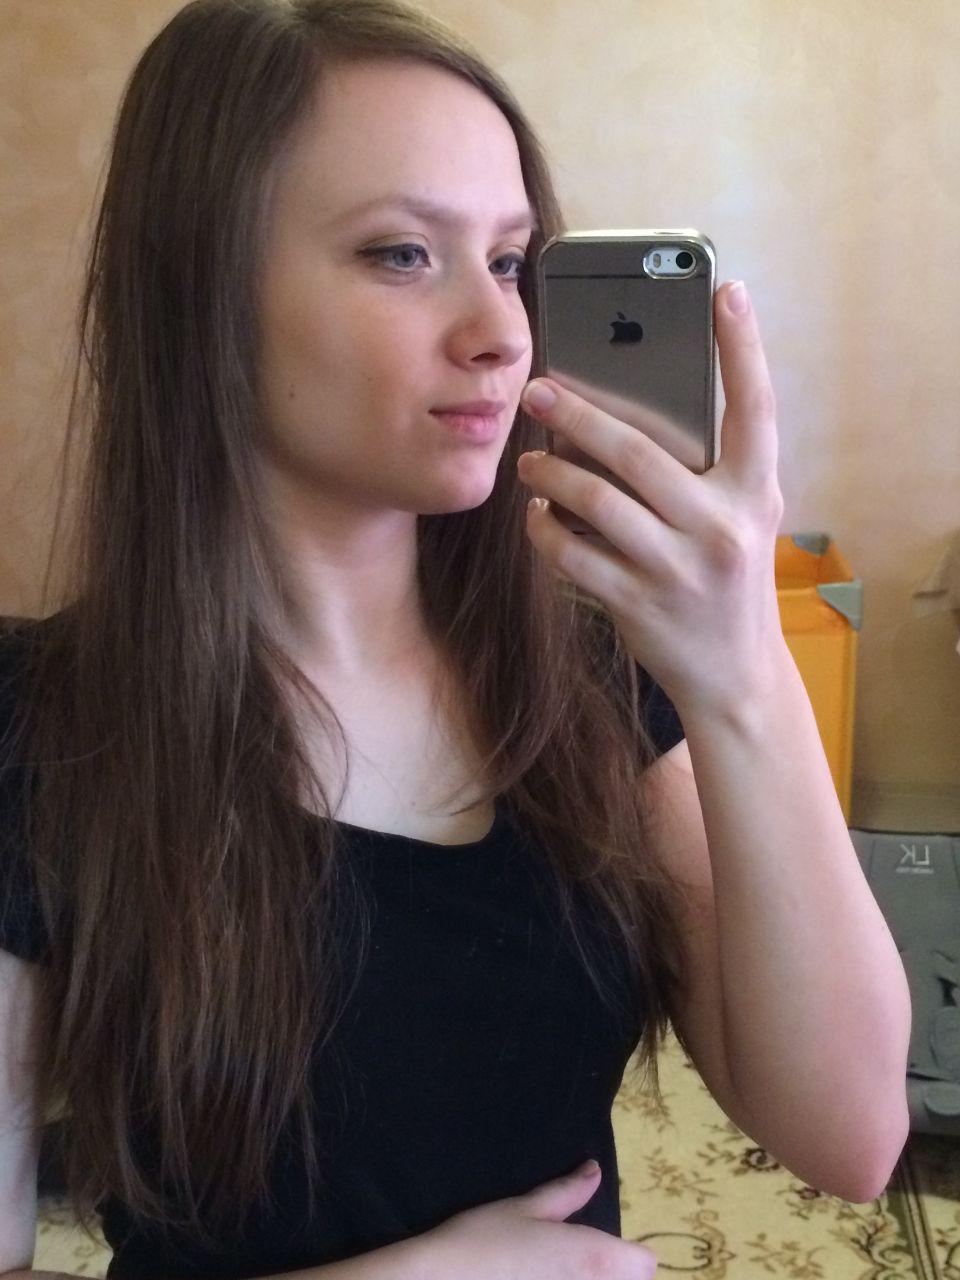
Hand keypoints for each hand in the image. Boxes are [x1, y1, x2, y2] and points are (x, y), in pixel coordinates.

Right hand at [415, 1160, 656, 1277]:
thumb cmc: (484, 1240)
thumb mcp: (526, 1208)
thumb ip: (568, 1192)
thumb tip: (595, 1171)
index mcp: (595, 1257)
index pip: (645, 1265)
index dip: (629, 1256)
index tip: (605, 1252)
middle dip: (610, 1275)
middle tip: (570, 1264)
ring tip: (550, 1273)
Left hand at [517, 280, 786, 721]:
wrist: (735, 674)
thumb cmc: (728, 578)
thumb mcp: (741, 519)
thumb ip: (708, 471)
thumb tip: (633, 411)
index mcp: (754, 493)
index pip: (755, 408)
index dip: (744, 348)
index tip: (726, 290)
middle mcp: (721, 526)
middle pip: (638, 452)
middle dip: (579, 414)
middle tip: (536, 389)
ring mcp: (678, 568)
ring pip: (594, 501)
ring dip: (550, 472)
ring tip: (529, 459)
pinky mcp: (638, 603)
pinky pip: (573, 554)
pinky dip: (546, 529)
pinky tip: (537, 514)